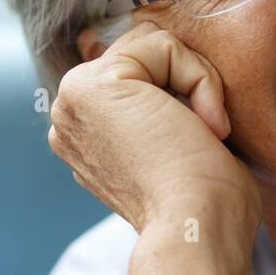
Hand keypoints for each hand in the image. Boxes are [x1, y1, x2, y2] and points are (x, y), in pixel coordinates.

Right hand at [47, 22, 261, 248]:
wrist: (198, 228)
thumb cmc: (206, 202)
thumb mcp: (176, 145)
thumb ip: (161, 110)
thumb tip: (170, 82)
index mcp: (86, 134)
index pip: (142, 73)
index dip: (185, 95)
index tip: (199, 145)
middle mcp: (70, 117)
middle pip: (144, 55)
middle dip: (188, 85)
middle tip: (203, 138)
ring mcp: (73, 100)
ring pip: (154, 47)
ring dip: (196, 84)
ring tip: (201, 135)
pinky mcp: (93, 85)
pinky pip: (164, 46)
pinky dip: (199, 79)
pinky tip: (202, 127)